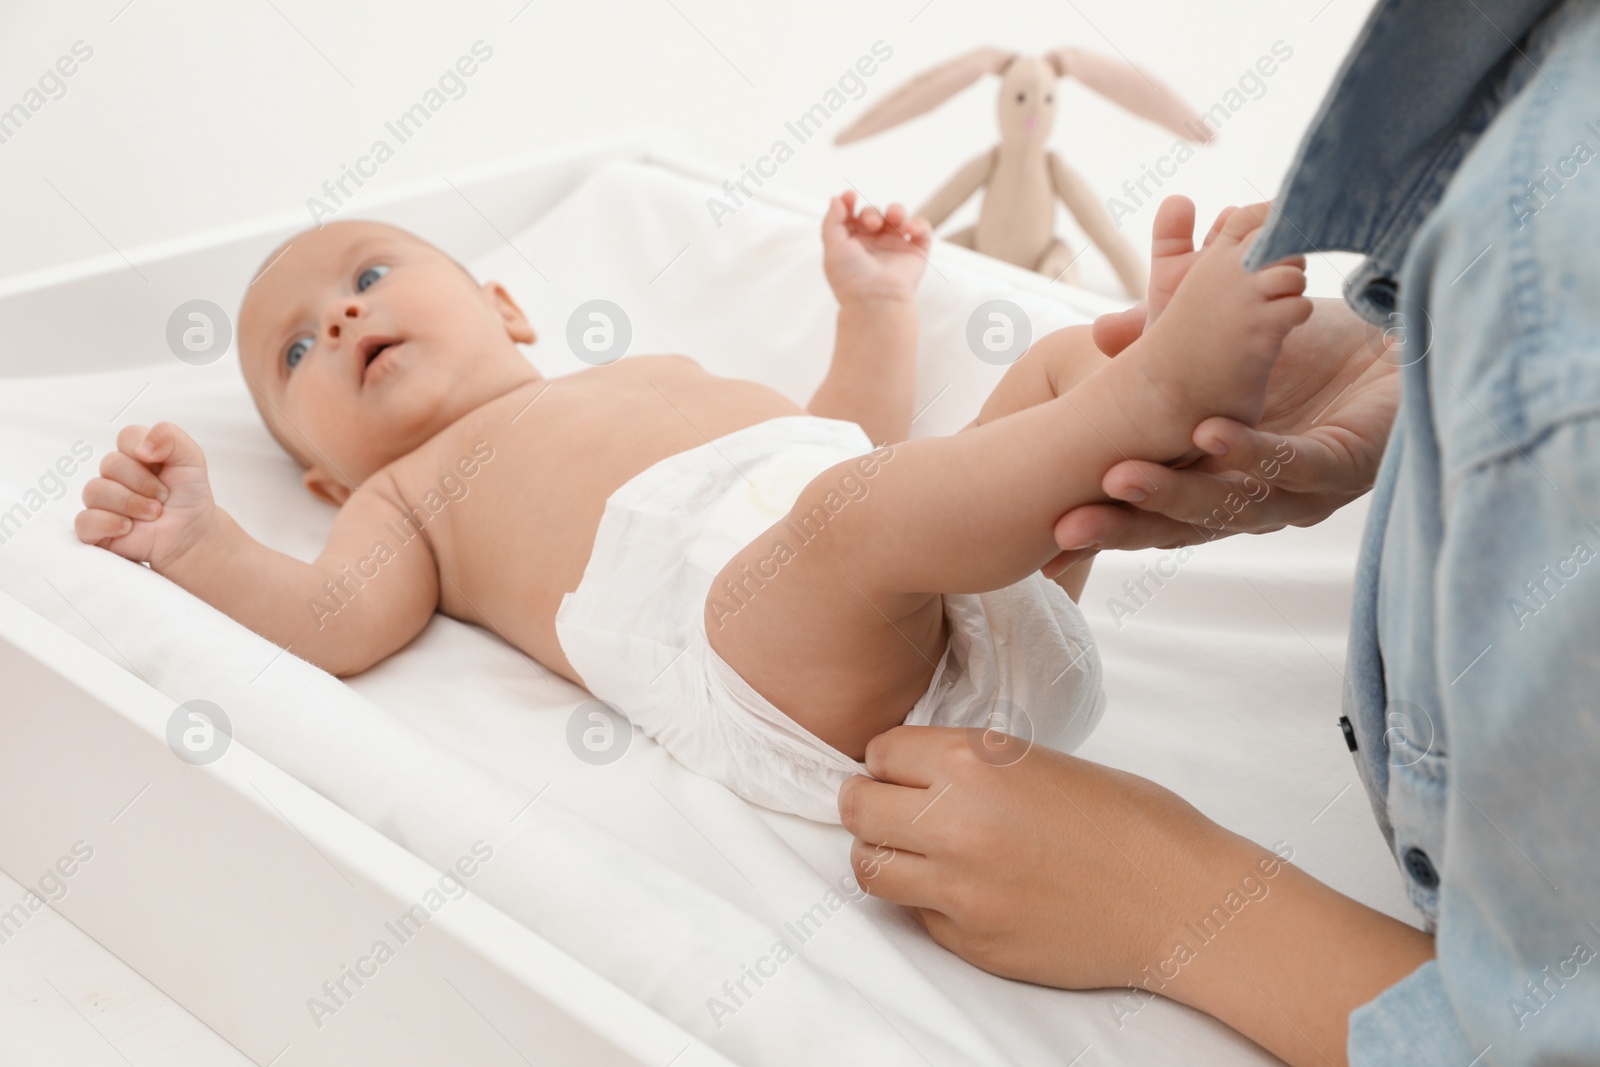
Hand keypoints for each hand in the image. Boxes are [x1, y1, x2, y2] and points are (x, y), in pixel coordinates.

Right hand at [76, 422, 217, 571]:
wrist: (191, 533)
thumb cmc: (188, 495)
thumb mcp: (191, 459)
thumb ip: (171, 436)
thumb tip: (142, 447)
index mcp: (134, 454)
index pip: (127, 437)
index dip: (146, 452)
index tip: (164, 468)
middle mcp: (113, 474)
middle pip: (110, 464)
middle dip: (144, 484)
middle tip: (163, 498)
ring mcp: (101, 500)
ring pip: (94, 491)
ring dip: (130, 504)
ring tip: (153, 515)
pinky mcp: (94, 527)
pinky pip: (84, 520)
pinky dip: (109, 523)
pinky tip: (129, 528)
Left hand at [821, 191, 932, 306]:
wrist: (876, 301)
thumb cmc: (851, 278)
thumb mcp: (833, 247)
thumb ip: (832, 221)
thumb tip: (837, 198)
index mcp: (852, 243)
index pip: (851, 216)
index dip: (850, 204)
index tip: (850, 197)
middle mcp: (873, 244)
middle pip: (874, 214)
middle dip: (872, 213)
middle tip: (871, 225)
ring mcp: (895, 247)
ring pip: (898, 217)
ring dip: (896, 210)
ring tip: (895, 218)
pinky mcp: (916, 251)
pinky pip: (922, 229)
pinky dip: (918, 224)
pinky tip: (909, 229)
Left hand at [839, 727, 1435, 1066]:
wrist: (1180, 897)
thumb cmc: (1129, 819)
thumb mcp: (1039, 761)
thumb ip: (972, 766)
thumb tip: (919, 775)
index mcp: (972, 762)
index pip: (879, 751)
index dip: (889, 759)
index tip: (901, 768)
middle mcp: (952, 823)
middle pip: (856, 808)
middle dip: (868, 803)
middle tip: (890, 807)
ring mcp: (957, 889)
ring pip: (868, 868)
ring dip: (882, 854)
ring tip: (912, 852)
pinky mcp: (970, 941)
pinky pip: (916, 917)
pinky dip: (928, 902)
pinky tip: (966, 890)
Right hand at [1045, 296, 1397, 575]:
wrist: (1403, 332)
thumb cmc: (1313, 347)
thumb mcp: (1221, 341)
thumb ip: (1163, 337)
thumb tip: (1097, 336)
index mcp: (1220, 481)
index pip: (1152, 515)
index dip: (1104, 526)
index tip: (1048, 534)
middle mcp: (1256, 498)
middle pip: (1182, 525)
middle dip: (1123, 525)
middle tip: (1068, 524)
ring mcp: (1301, 489)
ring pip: (1231, 504)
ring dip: (1175, 493)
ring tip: (1122, 478)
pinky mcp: (1347, 462)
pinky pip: (1292, 463)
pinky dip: (1250, 451)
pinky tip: (1209, 435)